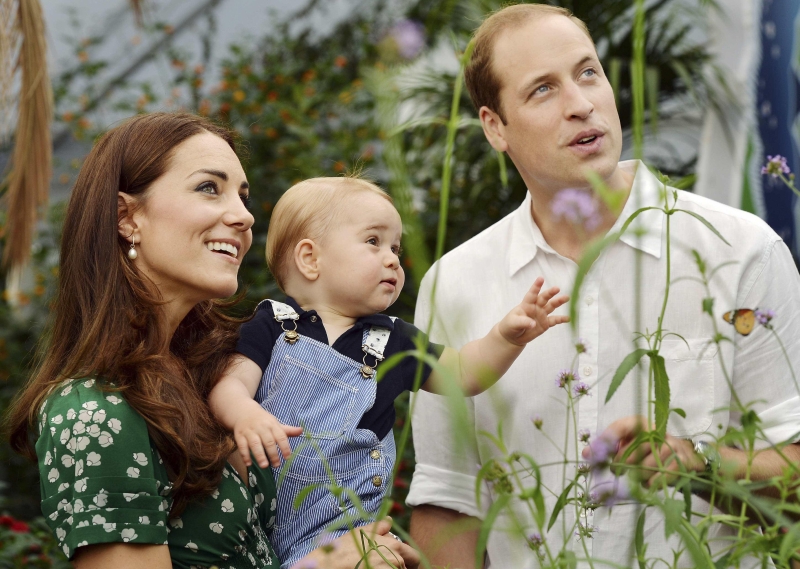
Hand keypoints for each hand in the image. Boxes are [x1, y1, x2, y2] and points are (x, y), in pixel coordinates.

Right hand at [233, 400, 302, 467]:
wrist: (243, 411)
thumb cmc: (263, 420)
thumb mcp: (275, 423)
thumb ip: (287, 430)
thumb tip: (302, 431)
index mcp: (272, 424)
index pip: (280, 436)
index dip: (285, 446)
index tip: (288, 457)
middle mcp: (261, 427)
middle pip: (268, 441)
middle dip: (273, 454)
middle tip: (277, 465)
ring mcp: (250, 431)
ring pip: (255, 444)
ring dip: (259, 455)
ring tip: (264, 466)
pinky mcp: (239, 435)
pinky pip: (242, 446)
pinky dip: (245, 455)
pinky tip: (249, 464)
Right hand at [297, 517, 420, 568]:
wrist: (328, 565)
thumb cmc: (343, 549)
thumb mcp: (361, 532)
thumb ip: (379, 527)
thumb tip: (390, 520)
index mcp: (394, 546)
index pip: (414, 557)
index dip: (409, 561)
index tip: (402, 564)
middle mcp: (395, 560)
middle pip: (404, 567)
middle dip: (396, 566)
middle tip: (378, 564)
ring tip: (370, 566)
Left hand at [498, 277, 569, 345]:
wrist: (513, 336)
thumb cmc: (510, 326)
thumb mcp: (513, 323)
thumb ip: (523, 322)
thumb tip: (533, 324)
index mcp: (526, 304)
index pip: (532, 294)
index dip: (536, 286)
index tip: (541, 278)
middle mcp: (535, 307)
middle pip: (544, 298)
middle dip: (550, 293)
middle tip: (557, 288)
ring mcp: (541, 315)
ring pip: (551, 306)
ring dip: (558, 302)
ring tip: (566, 298)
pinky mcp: (545, 323)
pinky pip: (555, 320)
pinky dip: (561, 319)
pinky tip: (568, 318)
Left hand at [583, 416, 704, 487]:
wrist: (683, 456)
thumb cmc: (647, 450)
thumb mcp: (627, 444)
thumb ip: (607, 448)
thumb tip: (586, 454)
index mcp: (639, 423)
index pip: (620, 427)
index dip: (607, 440)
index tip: (596, 454)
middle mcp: (656, 431)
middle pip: (635, 448)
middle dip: (623, 462)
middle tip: (616, 470)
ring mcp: (671, 445)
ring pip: (648, 464)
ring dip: (638, 475)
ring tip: (635, 476)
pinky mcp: (682, 460)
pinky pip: (661, 475)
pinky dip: (651, 482)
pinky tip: (648, 483)